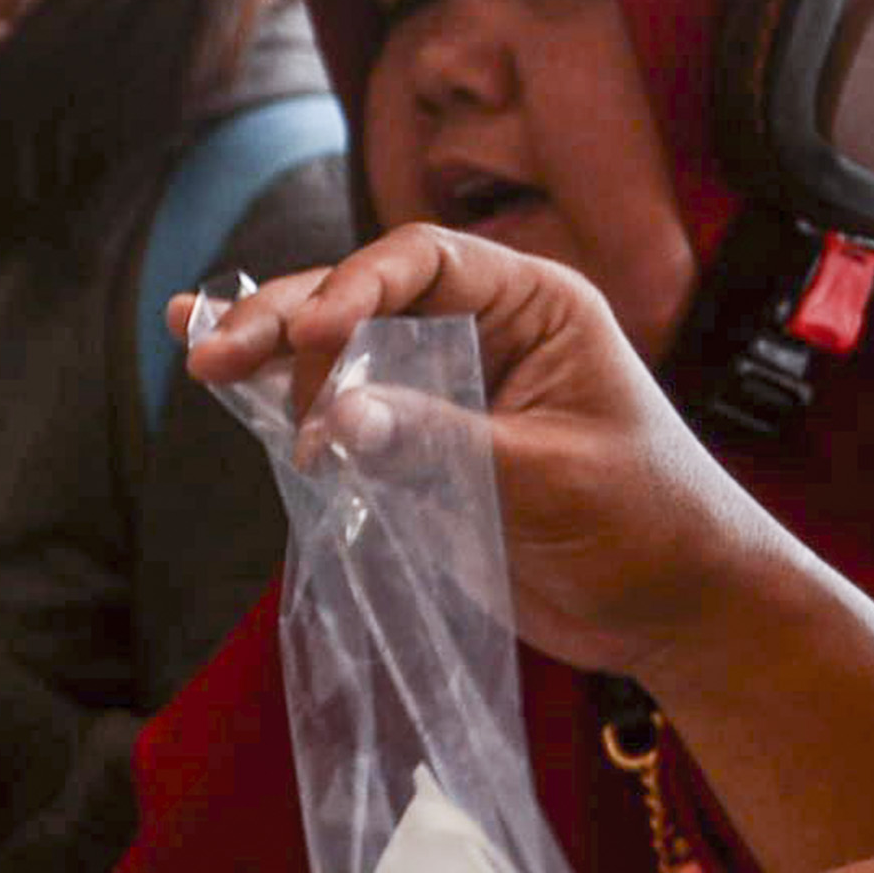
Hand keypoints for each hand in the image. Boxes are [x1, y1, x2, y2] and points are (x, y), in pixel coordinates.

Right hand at [178, 226, 873, 872]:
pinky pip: (338, 409)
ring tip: (201, 362)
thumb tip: (335, 420)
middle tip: (216, 353)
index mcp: (534, 305)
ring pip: (336, 350)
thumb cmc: (647, 526)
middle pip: (362, 298)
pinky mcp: (415, 445)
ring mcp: (442, 388)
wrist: (672, 610)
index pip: (425, 261)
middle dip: (285, 320)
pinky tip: (222, 378)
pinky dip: (281, 399)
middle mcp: (480, 330)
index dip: (357, 285)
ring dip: (268, 356)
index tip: (313, 335)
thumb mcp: (550, 479)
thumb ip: (442, 443)